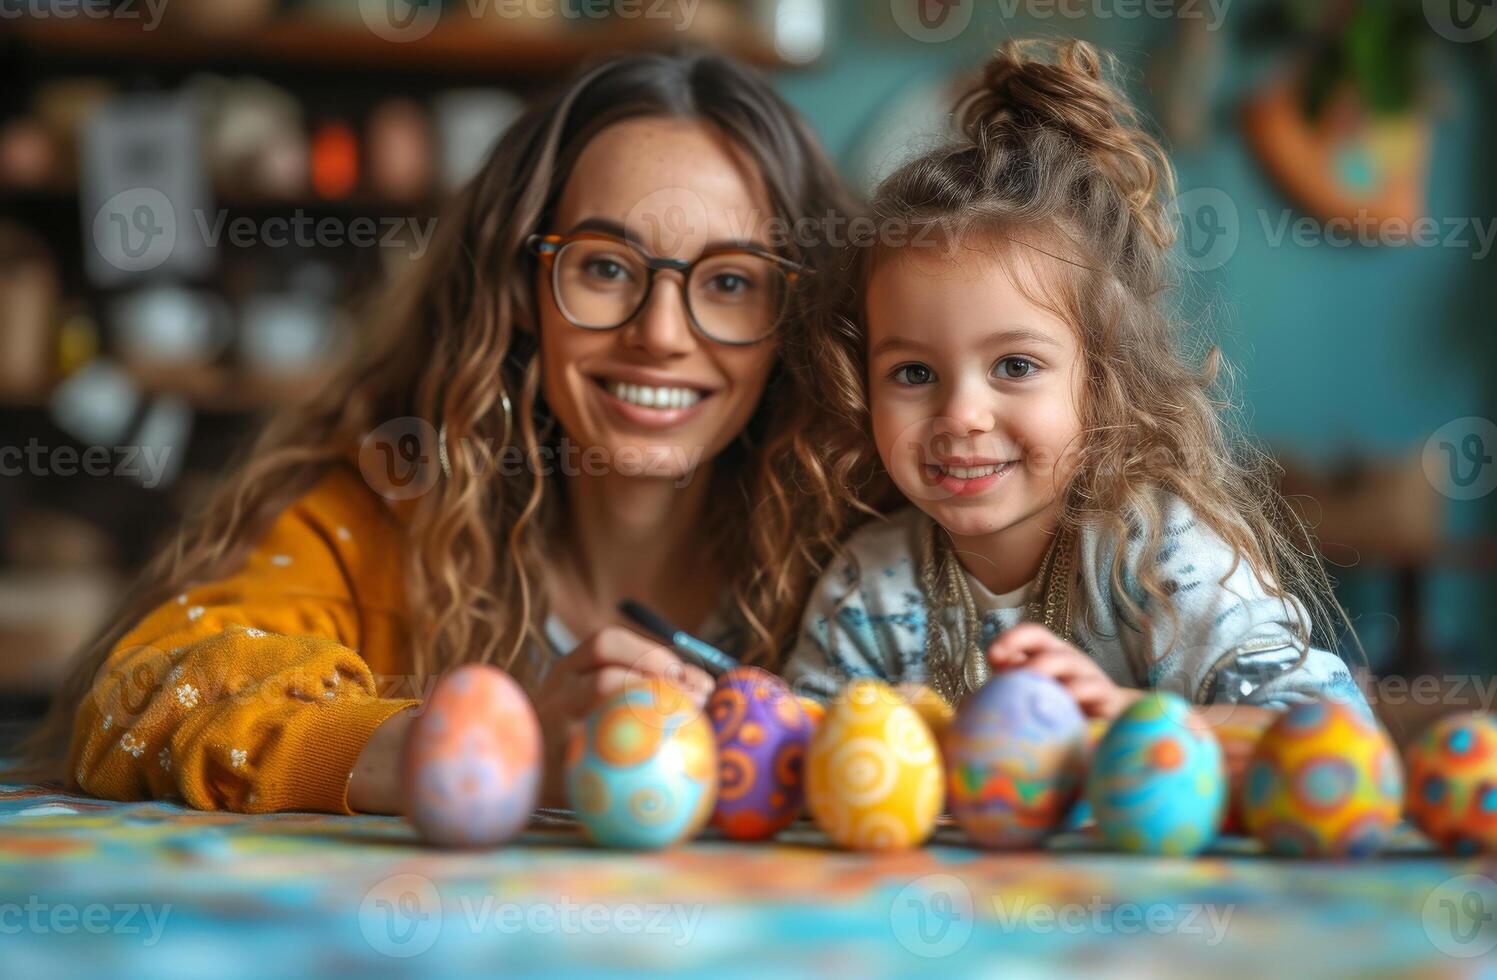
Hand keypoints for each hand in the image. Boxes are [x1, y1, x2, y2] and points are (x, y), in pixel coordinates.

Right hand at [532, 626, 714, 805]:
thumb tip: (703, 686)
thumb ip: (642, 689)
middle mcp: (557, 686)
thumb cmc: (575, 742)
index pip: (607, 641)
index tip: (693, 678)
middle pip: (605, 651)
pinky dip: (642, 743)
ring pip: (603, 685)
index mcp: (568, 669)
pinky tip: (667, 759)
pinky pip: (603, 739)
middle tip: (697, 697)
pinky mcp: (558, 757)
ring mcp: (553, 719)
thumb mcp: (595, 707)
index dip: (655, 652)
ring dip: (654, 696)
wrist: (525, 783)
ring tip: (688, 722)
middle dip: (658, 665)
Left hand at [985, 623, 1140, 719]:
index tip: (992, 656)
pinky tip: (1063, 704)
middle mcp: (1066, 658)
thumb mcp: (1036, 697)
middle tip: (1004, 666)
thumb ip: (1011, 690)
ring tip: (1029, 681)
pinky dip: (1076, 693)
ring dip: (1045, 668)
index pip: (1029, 635)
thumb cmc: (1064, 709)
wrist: (1113, 723)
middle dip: (1020, 646)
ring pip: (1066, 661)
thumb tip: (972, 701)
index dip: (1010, 639)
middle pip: (1044, 641)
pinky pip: (1092, 689)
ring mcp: (1087, 675)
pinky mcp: (1105, 696)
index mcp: (1047, 654)